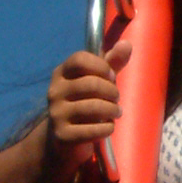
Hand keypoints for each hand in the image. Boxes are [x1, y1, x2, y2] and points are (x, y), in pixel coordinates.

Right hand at [44, 34, 129, 161]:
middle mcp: (54, 91)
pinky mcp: (63, 135)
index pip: (80, 59)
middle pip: (91, 84)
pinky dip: (107, 128)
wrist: (63, 138)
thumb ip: (111, 63)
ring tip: (116, 112)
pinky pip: (93, 129)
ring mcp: (56, 113)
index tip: (111, 76)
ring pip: (94, 107)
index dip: (101, 66)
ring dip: (113, 110)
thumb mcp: (97, 80)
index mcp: (61, 73)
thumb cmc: (84, 102)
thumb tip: (127, 44)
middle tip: (116, 98)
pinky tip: (108, 127)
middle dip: (112, 91)